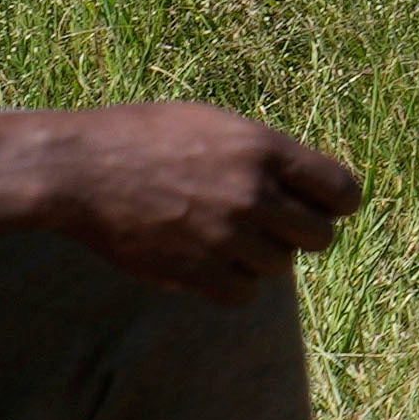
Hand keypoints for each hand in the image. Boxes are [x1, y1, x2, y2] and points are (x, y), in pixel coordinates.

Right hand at [24, 102, 364, 294]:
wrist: (77, 168)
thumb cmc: (143, 138)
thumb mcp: (213, 124)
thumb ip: (265, 155)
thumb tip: (309, 190)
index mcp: (263, 149)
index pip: (341, 191)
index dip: (335, 202)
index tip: (320, 206)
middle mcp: (252, 194)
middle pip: (320, 237)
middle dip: (302, 233)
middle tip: (275, 226)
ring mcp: (223, 236)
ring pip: (280, 267)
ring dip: (261, 257)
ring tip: (227, 236)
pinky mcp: (193, 271)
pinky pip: (244, 294)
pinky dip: (234, 284)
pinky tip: (211, 262)